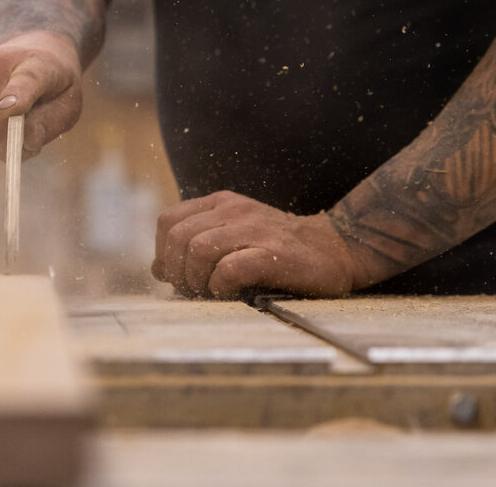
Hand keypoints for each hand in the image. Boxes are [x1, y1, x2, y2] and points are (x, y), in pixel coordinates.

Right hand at [0, 31, 82, 159]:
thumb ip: (48, 125)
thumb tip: (23, 143)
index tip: (9, 109)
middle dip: (5, 144)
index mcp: (37, 65)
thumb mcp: (68, 105)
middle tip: (22, 142)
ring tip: (11, 122)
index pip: (24, 81)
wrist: (33, 49)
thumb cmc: (53, 85)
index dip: (15, 97)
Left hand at [151, 191, 357, 298]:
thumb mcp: (233, 237)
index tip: (176, 275)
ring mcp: (254, 229)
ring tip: (210, 293)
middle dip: (177, 271)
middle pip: (178, 238)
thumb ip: (195, 246)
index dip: (163, 253)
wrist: (338, 248)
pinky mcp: (273, 253)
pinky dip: (220, 286)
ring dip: (196, 280)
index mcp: (221, 203)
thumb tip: (157, 270)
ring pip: (198, 249)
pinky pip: (229, 267)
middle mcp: (234, 210)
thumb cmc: (281, 250)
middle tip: (193, 291)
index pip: (168, 221)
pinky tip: (228, 293)